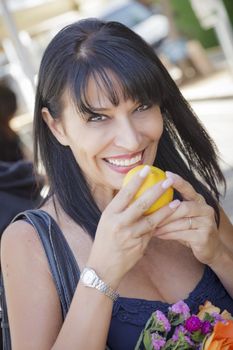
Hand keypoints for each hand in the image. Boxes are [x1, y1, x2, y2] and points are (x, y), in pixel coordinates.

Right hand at [87, 166, 179, 288]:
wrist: (103, 267)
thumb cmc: (105, 241)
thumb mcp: (107, 222)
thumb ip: (120, 209)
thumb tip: (133, 192)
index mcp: (109, 214)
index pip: (125, 193)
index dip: (137, 180)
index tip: (146, 169)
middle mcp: (119, 223)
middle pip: (141, 204)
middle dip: (156, 191)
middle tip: (168, 181)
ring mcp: (130, 235)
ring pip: (152, 220)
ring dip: (166, 210)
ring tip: (177, 201)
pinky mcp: (139, 245)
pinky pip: (152, 232)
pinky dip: (161, 225)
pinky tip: (171, 218)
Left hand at [154, 172, 220, 264]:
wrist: (210, 249)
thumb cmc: (191, 230)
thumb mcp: (184, 216)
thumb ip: (172, 207)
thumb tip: (148, 197)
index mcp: (199, 201)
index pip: (189, 188)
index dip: (179, 181)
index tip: (166, 174)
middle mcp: (205, 209)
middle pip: (183, 207)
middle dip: (164, 212)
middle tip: (148, 214)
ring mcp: (206, 223)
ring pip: (181, 222)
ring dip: (163, 225)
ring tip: (149, 227)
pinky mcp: (204, 237)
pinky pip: (182, 234)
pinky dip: (167, 234)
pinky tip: (158, 234)